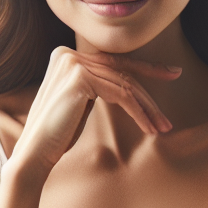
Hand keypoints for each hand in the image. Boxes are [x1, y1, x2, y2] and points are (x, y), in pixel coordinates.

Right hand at [0, 46, 179, 207]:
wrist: (35, 153)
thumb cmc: (58, 134)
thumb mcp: (81, 102)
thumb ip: (98, 85)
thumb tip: (128, 83)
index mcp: (66, 55)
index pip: (113, 61)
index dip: (146, 68)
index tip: (172, 73)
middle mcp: (67, 54)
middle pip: (121, 72)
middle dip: (150, 95)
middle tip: (168, 114)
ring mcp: (72, 63)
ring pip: (124, 84)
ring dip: (148, 109)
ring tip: (162, 128)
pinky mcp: (80, 78)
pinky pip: (121, 94)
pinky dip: (138, 112)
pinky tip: (148, 127)